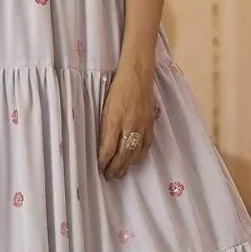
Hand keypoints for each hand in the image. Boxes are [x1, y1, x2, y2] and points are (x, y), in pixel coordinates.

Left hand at [97, 63, 154, 178]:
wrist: (137, 74)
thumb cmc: (117, 88)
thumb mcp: (105, 107)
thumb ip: (105, 127)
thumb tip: (104, 147)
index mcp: (114, 120)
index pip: (108, 149)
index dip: (104, 162)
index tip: (100, 168)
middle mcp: (129, 125)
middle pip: (122, 155)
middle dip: (115, 168)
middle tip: (109, 176)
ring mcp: (141, 125)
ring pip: (135, 153)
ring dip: (127, 166)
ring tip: (120, 173)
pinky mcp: (150, 123)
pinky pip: (146, 145)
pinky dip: (140, 156)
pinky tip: (135, 161)